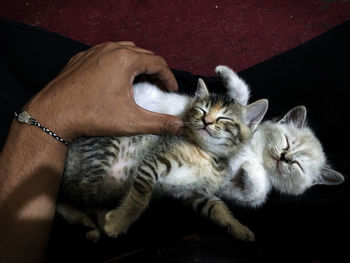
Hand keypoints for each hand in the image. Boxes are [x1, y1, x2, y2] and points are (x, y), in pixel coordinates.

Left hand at [25, 41, 182, 141]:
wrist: (53, 114)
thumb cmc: (92, 115)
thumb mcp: (131, 121)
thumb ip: (160, 123)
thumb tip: (181, 126)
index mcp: (125, 59)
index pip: (158, 63)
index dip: (168, 77)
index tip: (171, 90)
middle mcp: (110, 49)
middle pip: (142, 54)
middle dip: (155, 70)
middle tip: (159, 87)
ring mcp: (93, 52)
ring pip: (124, 51)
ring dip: (137, 64)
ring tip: (141, 80)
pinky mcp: (81, 58)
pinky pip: (106, 54)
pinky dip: (118, 63)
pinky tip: (116, 78)